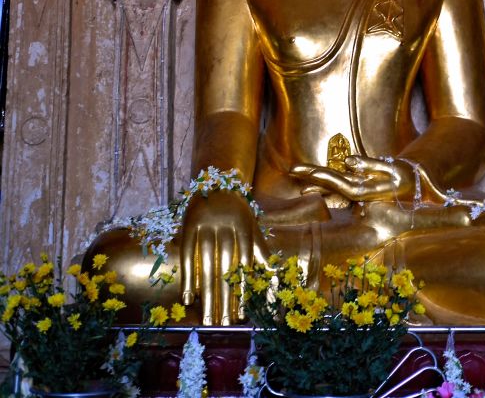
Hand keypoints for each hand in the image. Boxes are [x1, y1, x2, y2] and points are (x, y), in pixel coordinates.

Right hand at [179, 190, 266, 324]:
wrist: (217, 181)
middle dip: (225, 298)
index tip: (240, 316)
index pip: (244, 265)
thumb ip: (261, 251)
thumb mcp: (252, 227)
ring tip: (207, 318)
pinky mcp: (189, 225)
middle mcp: (227, 227)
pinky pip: (188, 255)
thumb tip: (275, 275)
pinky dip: (188, 277)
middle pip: (225, 268)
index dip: (242, 291)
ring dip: (207, 294)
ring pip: (207, 265)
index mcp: (245, 228)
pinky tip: (188, 297)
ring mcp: (207, 225)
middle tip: (222, 325)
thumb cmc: (238, 211)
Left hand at [290, 155, 416, 202]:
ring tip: (298, 176)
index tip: (308, 172)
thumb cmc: (405, 178)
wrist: (415, 188)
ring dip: (315, 181)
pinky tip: (315, 186)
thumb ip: (370, 166)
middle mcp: (357, 192)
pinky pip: (340, 187)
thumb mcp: (393, 171)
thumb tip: (348, 161)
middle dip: (312, 177)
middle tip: (292, 169)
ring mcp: (358, 190)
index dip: (323, 177)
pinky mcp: (360, 187)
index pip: (338, 183)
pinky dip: (327, 185)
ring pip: (332, 186)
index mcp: (364, 190)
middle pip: (330, 184)